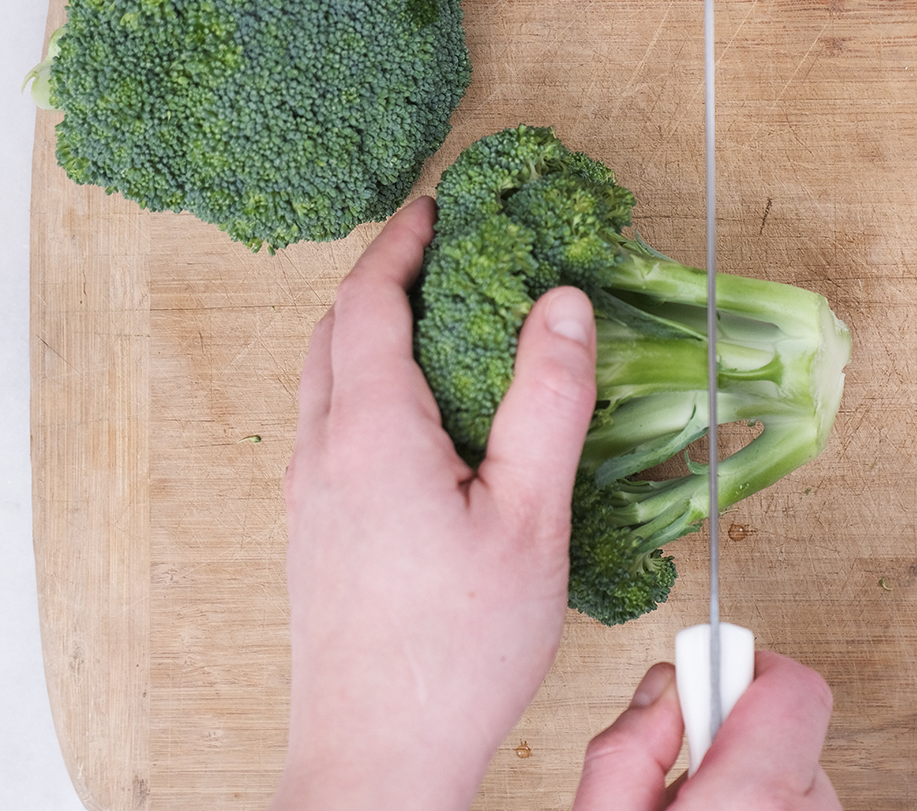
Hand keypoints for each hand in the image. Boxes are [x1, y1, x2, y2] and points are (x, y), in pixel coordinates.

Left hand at [271, 197, 598, 810]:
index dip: (403, 242)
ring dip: (370, 332)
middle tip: (440, 252)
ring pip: (326, 381)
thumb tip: (560, 304)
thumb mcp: (528, 515)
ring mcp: (310, 497)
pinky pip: (331, 428)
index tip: (437, 206)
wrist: (379, 754)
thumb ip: (546, 400)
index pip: (370, 301)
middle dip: (382, 277)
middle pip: (335, 331)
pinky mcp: (316, 534)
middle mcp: (323, 454)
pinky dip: (366, 386)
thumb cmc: (457, 647)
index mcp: (370, 433)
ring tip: (436, 324)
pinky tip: (422, 420)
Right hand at [573, 652, 841, 809]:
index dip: (741, 667)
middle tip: (687, 777)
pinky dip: (767, 810)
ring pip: (798, 777)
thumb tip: (663, 690)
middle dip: (735, 736)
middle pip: (790, 730)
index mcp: (754, 799)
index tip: (704, 673)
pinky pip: (801, 808)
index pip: (791, 684)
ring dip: (753, 782)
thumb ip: (628, 748)